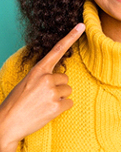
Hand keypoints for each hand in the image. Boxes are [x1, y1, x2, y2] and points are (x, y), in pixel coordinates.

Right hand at [0, 23, 84, 150]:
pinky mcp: (56, 106)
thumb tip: (59, 76)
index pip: (57, 49)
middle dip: (57, 87)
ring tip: (44, 104)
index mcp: (38, 70)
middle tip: (43, 96)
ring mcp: (52, 92)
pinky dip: (61, 108)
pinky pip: (69, 103)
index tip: (81, 26)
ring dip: (59, 97)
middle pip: (65, 78)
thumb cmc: (16, 102)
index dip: (71, 36)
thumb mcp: (27, 82)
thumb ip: (43, 76)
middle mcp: (46, 78)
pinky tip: (48, 111)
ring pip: (68, 90)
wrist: (6, 125)